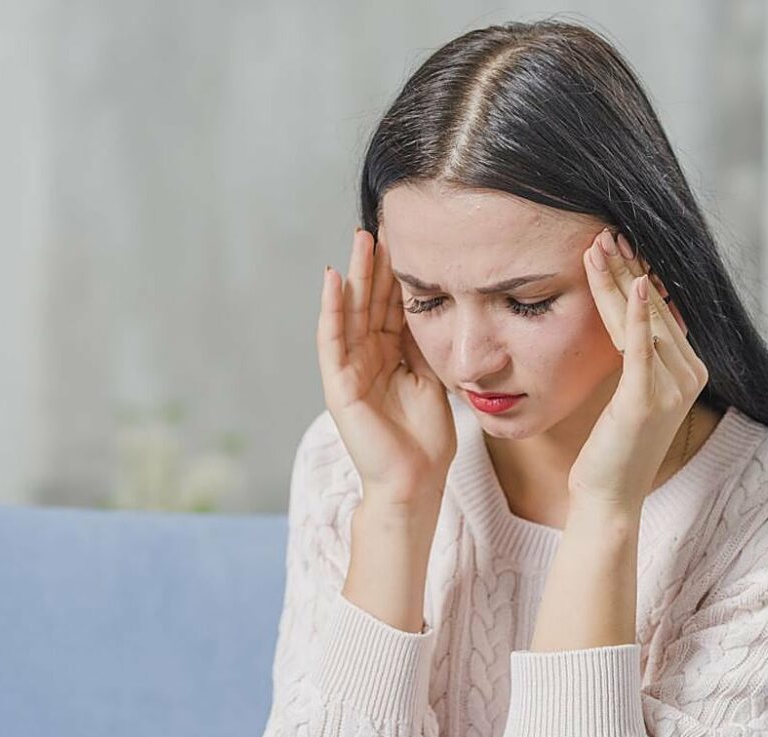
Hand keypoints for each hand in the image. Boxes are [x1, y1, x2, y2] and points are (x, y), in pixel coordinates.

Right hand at [318, 228, 456, 505]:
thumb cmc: (428, 439)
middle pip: (370, 302)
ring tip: (359, 239)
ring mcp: (350, 370)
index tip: (411, 238)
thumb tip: (437, 305)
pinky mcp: (338, 385)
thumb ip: (426, 344)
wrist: (417, 481)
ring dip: (353, 275)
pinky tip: (332, 279)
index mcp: (392, 357)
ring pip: (350, 312)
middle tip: (381, 225)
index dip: (399, 274)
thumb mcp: (434, 378)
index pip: (394, 307)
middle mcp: (368, 358)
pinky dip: (331, 309)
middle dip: (376, 265)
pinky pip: (332, 339)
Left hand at [567, 228, 708, 511]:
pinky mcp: (646, 401)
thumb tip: (640, 316)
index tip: (618, 244)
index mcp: (690, 371)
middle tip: (604, 233)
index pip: (658, 312)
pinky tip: (633, 285)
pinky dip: (635, 316)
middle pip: (652, 310)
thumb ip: (642, 357)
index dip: (636, 276)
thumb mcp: (633, 393)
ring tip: (600, 247)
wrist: (610, 496)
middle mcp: (689, 376)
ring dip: (619, 281)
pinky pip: (641, 350)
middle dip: (628, 269)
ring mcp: (671, 389)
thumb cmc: (614, 446)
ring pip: (642, 322)